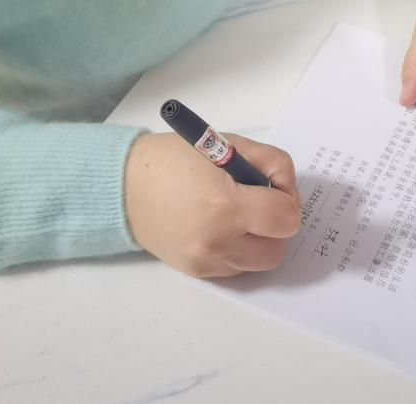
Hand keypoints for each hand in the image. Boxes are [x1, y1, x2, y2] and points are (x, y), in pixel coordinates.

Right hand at [124, 132, 301, 276]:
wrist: (125, 186)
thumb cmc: (176, 159)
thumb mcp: (229, 144)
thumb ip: (271, 164)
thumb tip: (289, 193)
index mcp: (224, 205)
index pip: (286, 218)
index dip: (287, 199)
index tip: (272, 188)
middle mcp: (216, 241)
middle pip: (278, 249)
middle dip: (276, 225)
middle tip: (259, 203)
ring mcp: (205, 262)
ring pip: (259, 262)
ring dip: (259, 240)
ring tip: (238, 215)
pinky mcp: (196, 272)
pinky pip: (236, 268)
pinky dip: (238, 249)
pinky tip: (220, 226)